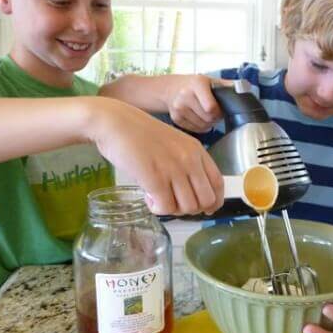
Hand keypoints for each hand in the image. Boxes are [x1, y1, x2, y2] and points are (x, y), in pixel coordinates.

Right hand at [86, 97, 223, 215]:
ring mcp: (173, 169)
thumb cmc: (140, 135)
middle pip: (205, 200)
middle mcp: (189, 160)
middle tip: (173, 202)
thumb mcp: (174, 144)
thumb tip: (192, 194)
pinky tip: (148, 197)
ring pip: (187, 207)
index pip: (217, 183)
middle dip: (190, 209)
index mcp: (196, 150)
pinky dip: (157, 209)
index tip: (206, 209)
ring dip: (172, 209)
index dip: (214, 202)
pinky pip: (166, 207)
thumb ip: (186, 164)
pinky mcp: (155, 178)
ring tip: (157, 197)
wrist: (115, 123)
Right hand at [162, 75, 231, 132]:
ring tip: (207, 114)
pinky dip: (200, 127)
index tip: (220, 108)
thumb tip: (244, 89)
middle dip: (215, 118)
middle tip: (215, 112)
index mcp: (197, 84)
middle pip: (208, 118)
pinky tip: (200, 118)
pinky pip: (195, 129)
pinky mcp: (175, 118)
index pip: (211, 107)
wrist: (171, 88)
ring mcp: (178, 108)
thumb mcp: (211, 80)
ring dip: (208, 123)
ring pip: (202, 126)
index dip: (219, 111)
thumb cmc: (195, 85)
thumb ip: (227, 85)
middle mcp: (185, 96)